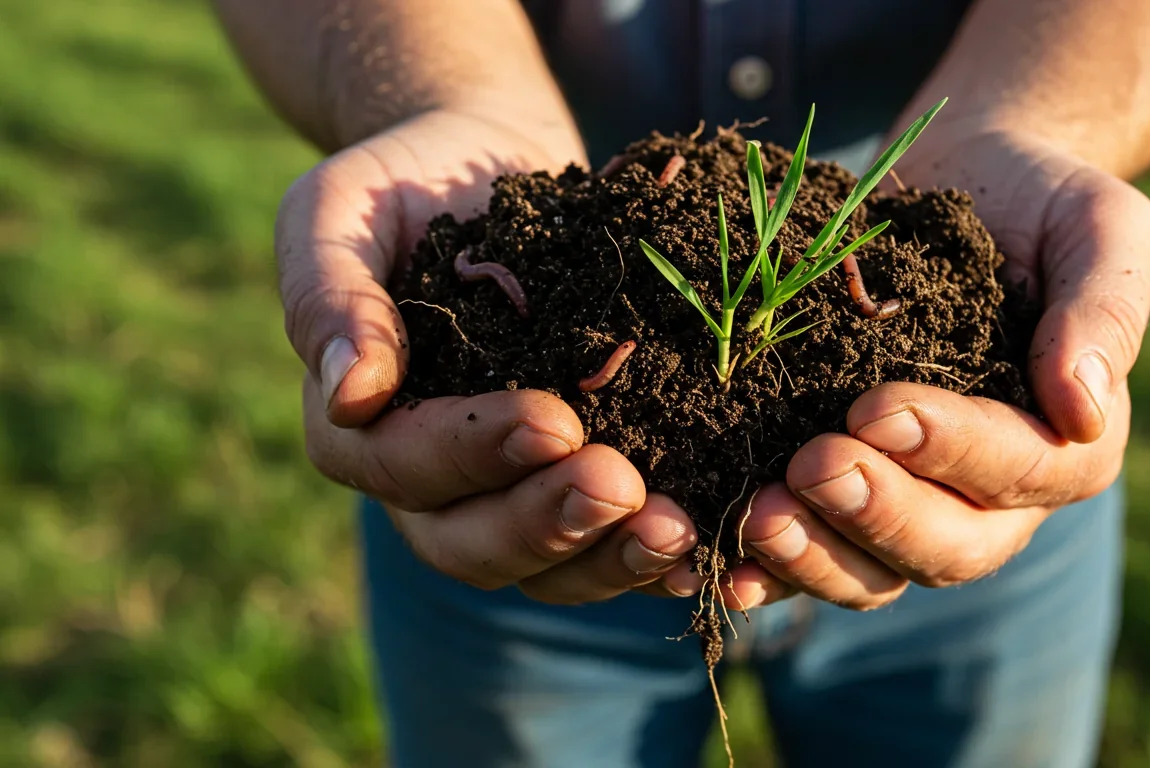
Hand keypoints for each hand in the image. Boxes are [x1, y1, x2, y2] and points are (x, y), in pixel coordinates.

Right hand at [280, 109, 702, 602]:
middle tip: (621, 488)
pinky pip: (606, 544)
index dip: (475, 454)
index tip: (553, 420)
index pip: (403, 466)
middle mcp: (429, 482)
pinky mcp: (576, 479)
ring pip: (545, 566)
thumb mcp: (341, 211)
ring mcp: (507, 490)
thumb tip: (347, 394)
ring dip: (609, 557)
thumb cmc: (403, 183)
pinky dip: (652, 555)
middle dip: (549, 524)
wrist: (485, 164)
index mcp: (359, 427)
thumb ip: (328, 295)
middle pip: (473, 544)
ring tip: (676, 530)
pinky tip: (707, 543)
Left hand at [725, 130, 1149, 609]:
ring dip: (815, 555)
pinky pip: (815, 551)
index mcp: (1070, 443)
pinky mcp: (852, 493)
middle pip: (948, 547)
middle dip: (875, 513)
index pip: (1018, 468)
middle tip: (808, 466)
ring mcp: (918, 503)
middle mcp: (997, 497)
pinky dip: (768, 566)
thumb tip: (1083, 406)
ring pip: (876, 571)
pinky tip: (715, 560)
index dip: (949, 448)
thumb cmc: (1040, 201)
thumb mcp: (1099, 226)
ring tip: (755, 516)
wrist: (960, 184)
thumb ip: (1105, 308)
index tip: (875, 409)